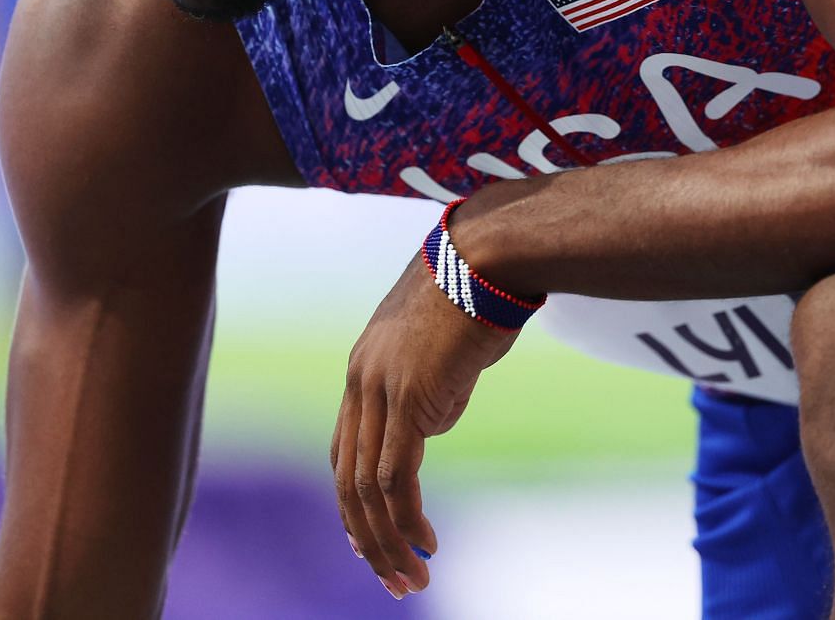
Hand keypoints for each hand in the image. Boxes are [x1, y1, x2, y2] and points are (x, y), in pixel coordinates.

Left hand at [331, 249, 518, 597]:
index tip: (370, 541)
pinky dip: (405, 518)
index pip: (345, 450)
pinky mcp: (408, 398)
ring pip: (366, 487)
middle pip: (347, 477)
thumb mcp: (446, 349)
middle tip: (391, 578)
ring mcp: (379, 388)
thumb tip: (432, 420)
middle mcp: (361, 381)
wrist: (489, 255)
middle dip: (366, 536)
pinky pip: (395, 475)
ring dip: (387, 541)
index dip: (354, 502)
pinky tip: (424, 543)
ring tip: (410, 577)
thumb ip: (431, 388)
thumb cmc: (479, 290)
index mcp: (364, 368)